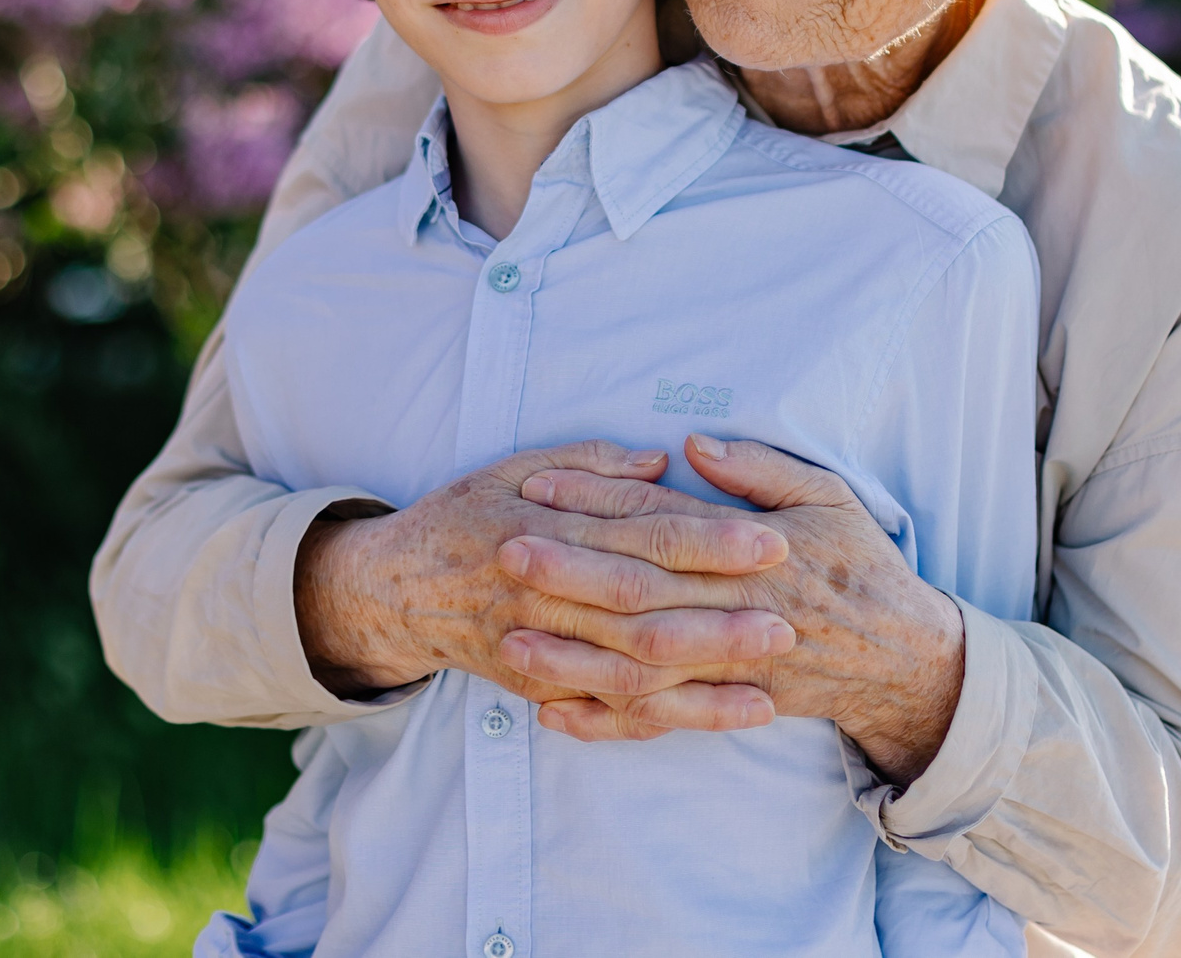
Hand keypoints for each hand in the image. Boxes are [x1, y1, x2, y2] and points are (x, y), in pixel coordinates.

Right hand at [292, 440, 797, 731]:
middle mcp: (547, 592)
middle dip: (719, 619)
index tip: (770, 541)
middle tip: (787, 621)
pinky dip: (660, 718)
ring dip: (701, 681)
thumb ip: (589, 465)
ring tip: (766, 680)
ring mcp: (541, 646)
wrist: (393, 588)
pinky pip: (606, 709)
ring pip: (630, 672)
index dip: (709, 539)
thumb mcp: (513, 467)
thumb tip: (660, 462)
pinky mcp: (538, 685)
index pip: (644, 535)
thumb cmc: (463, 515)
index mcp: (551, 527)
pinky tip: (712, 717)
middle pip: (645, 611)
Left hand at [499, 434, 965, 784]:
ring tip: (510, 637)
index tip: (541, 488)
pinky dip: (602, 721)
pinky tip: (551, 711)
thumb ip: (760, 471)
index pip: (661, 524)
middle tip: (505, 551)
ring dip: (572, 653)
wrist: (903, 658)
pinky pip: (656, 719)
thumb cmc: (862, 565)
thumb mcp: (827, 497)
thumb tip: (694, 446)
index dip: (599, 505)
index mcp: (753, 555)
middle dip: (568, 573)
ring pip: (638, 664)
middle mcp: (735, 614)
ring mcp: (726, 667)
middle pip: (639, 593)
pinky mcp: (722, 705)